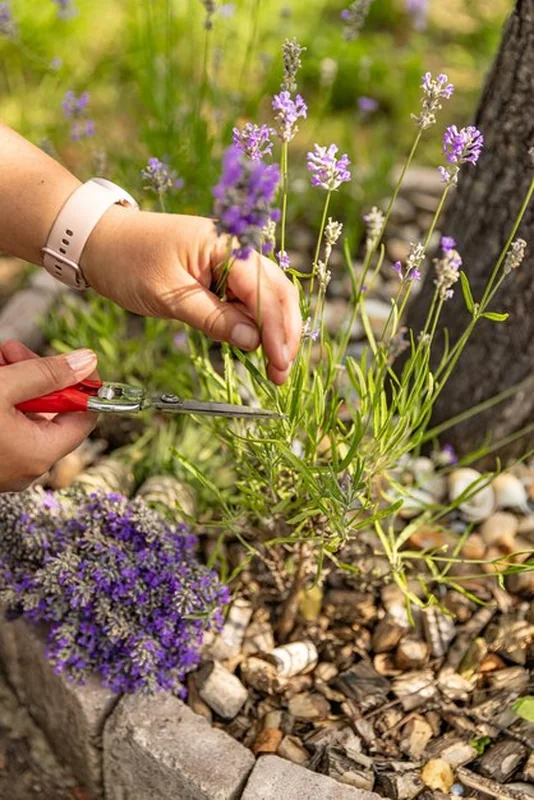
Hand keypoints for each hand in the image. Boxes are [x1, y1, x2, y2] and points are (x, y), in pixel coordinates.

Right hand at [0, 341, 97, 491]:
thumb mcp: (3, 388)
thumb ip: (46, 373)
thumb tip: (85, 362)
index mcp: (40, 453)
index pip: (85, 418)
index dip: (82, 386)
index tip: (73, 361)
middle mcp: (28, 467)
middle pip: (51, 413)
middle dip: (35, 376)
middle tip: (14, 351)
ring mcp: (8, 467)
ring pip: (26, 417)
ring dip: (16, 384)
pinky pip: (9, 428)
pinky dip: (3, 403)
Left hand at [81, 208, 301, 384]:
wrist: (100, 240)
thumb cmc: (129, 261)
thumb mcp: (169, 296)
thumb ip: (213, 318)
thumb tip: (252, 341)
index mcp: (227, 245)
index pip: (263, 291)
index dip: (275, 330)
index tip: (279, 363)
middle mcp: (237, 249)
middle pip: (277, 292)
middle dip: (285, 332)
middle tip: (282, 371)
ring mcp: (231, 260)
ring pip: (268, 296)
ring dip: (276, 330)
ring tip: (276, 365)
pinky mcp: (222, 272)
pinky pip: (249, 298)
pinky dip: (257, 322)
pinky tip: (258, 345)